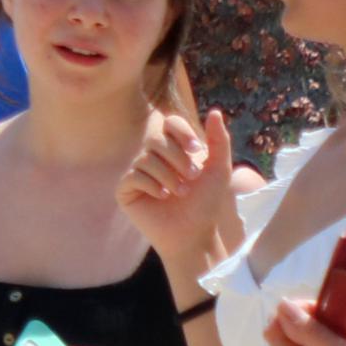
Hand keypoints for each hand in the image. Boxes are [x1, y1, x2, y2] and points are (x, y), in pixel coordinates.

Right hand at [121, 106, 242, 278]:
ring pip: (145, 159)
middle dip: (178, 159)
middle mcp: (152, 157)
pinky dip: (152, 185)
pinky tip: (162, 197)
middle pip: (155, 140)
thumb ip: (219, 141)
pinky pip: (133, 176)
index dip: (181, 133)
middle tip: (192, 177)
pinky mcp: (125, 190)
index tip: (196, 150)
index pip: (170, 124)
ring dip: (168, 176)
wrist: (194, 233)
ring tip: (179, 192)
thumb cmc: (206, 203)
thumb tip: (215, 112)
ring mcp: (136, 173)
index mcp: (173, 148)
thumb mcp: (219, 169)